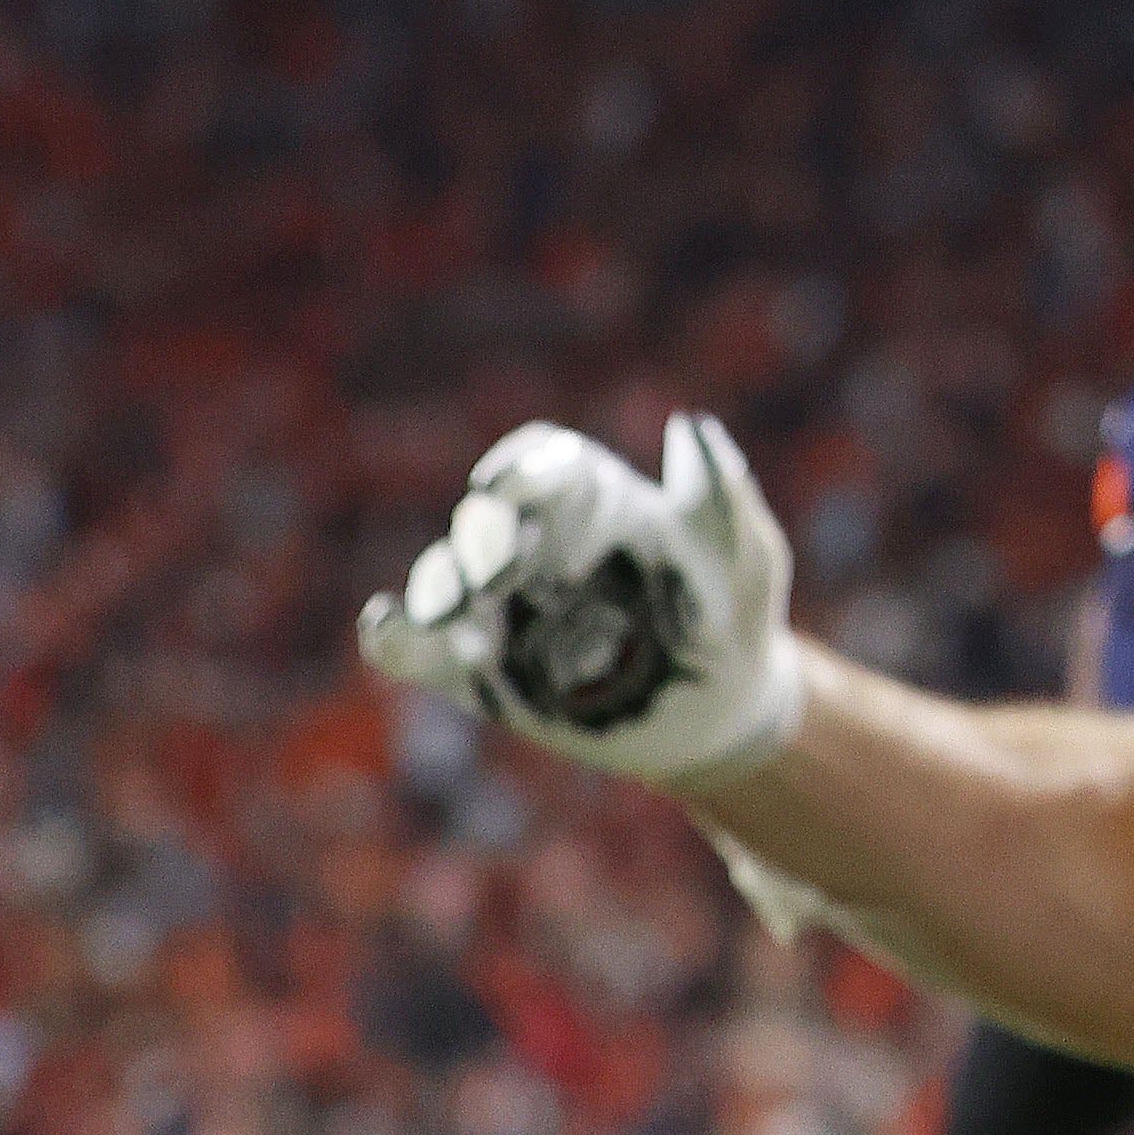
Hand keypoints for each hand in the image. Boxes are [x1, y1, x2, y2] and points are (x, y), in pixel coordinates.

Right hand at [360, 416, 810, 792]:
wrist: (720, 707)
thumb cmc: (739, 612)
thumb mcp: (747, 553)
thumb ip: (720, 493)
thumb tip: (691, 426)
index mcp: (594, 500)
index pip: (541, 463)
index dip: (518, 468)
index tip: (504, 484)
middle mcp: (535, 544)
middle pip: (484, 522)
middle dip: (482, 540)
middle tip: (501, 573)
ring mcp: (499, 606)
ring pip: (441, 581)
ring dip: (438, 589)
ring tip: (459, 610)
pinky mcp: (475, 667)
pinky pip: (415, 648)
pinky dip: (391, 636)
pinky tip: (386, 628)